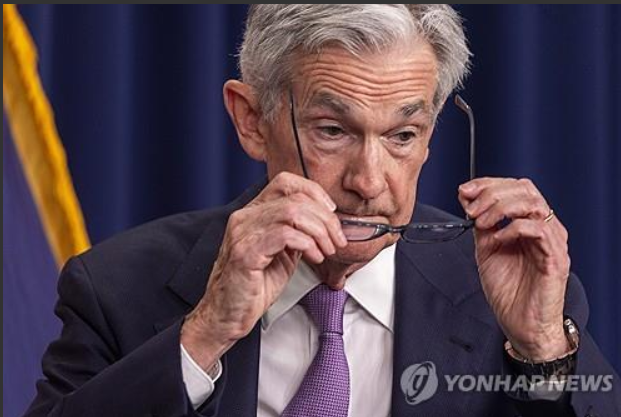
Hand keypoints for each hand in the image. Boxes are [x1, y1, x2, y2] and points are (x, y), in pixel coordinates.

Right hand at [181, 172, 346, 370]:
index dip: (313, 192)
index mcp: (252, 214)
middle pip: (295, 198)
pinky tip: (314, 257)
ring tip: (327, 250)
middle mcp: (244, 217)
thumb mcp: (282, 254)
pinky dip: (307, 244)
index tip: (330, 212)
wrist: (227, 315)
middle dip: (325, 218)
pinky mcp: (245, 252)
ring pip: (293, 213)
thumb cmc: (253, 288)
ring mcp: (242, 233)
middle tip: (337, 239)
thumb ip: (297, 234)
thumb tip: (325, 222)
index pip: (285, 182)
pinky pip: (285, 234)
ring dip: (319, 231)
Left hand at [458, 177, 570, 360]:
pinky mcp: (555, 258)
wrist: (521, 324)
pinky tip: (497, 238)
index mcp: (530, 223)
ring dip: (501, 208)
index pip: (516, 188)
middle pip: (525, 190)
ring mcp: (553, 242)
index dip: (489, 183)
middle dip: (492, 193)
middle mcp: (545, 228)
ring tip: (481, 223)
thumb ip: (481, 224)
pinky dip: (513, 228)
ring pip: (534, 204)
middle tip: (470, 209)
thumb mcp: (486, 249)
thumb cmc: (508, 291)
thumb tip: (467, 198)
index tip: (465, 190)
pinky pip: (539, 230)